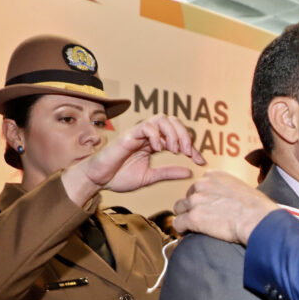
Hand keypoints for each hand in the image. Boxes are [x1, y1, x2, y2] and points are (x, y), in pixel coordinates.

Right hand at [62, 115, 205, 204]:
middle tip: (187, 153)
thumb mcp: (150, 177)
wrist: (97, 180)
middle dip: (185, 135)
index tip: (200, 161)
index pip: (178, 137)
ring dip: (172, 133)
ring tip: (173, 150)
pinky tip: (157, 149)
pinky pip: (146, 126)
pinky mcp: (128, 135)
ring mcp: (138, 134)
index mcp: (154, 143)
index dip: (192, 147)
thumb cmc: (118, 177)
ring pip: (162, 119)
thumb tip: (190, 172)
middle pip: (173, 121)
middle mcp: (148, 135)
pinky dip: (156, 135)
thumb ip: (169, 173)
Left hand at [173, 170, 277, 244]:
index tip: (208, 206)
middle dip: (192, 207)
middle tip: (204, 218)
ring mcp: (196, 201)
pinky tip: (190, 234)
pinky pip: (177, 224)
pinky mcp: (193, 217)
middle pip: (187, 197)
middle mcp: (202, 184)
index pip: (198, 185)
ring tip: (195, 228)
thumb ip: (229, 190)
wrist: (257, 219)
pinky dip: (182, 230)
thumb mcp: (242, 189)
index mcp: (214, 176)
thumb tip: (229, 201)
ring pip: (179, 209)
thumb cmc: (257, 207)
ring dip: (186, 218)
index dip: (202, 198)